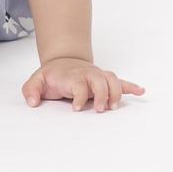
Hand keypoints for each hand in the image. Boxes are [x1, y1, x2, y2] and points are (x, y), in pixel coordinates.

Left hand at [21, 57, 145, 111]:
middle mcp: (88, 75)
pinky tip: (141, 92)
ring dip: (116, 92)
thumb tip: (32, 102)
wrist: (64, 62)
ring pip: (112, 80)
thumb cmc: (52, 76)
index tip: (76, 108)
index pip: (78, 84)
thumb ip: (31, 90)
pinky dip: (131, 86)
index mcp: (72, 76)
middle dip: (102, 94)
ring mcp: (98, 76)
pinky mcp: (105, 80)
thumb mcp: (36, 80)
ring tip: (115, 106)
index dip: (79, 96)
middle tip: (100, 110)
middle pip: (100, 81)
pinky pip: (121, 82)